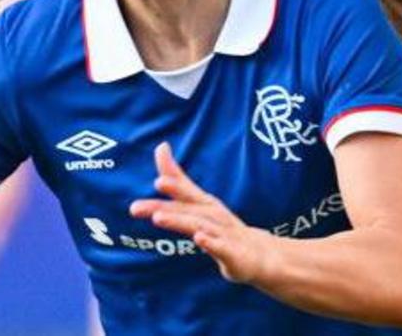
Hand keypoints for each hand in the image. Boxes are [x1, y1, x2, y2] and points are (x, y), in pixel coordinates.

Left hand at [129, 143, 270, 283]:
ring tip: (158, 218)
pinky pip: (222, 248)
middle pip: (185, 209)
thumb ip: (177, 179)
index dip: (172, 183)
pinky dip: (212, 242)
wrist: (259, 254)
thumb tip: (161, 147)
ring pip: (200, 225)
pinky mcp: (233, 254)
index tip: (158, 170)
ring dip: (179, 221)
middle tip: (142, 199)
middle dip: (164, 204)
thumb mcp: (199, 204)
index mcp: (204, 205)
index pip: (184, 192)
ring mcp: (224, 233)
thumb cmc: (224, 226)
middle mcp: (213, 215)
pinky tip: (200, 239)